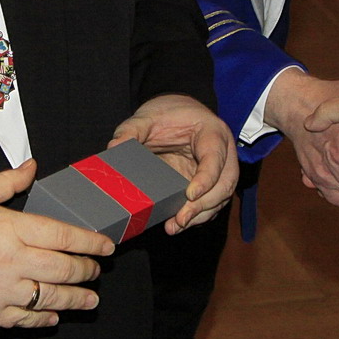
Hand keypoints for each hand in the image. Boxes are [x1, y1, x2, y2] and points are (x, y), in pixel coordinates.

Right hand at [0, 161, 113, 328]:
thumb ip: (8, 182)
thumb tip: (32, 166)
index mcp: (11, 228)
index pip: (64, 236)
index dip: (90, 242)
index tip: (106, 246)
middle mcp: (11, 261)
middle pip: (63, 269)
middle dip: (87, 271)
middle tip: (96, 271)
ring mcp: (1, 291)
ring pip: (50, 298)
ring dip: (75, 300)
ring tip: (90, 300)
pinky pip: (24, 319)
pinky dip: (42, 319)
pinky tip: (53, 317)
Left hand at [109, 93, 237, 232]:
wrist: (178, 113)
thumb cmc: (169, 113)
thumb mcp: (149, 116)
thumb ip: (132, 129)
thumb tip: (114, 147)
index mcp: (212, 132)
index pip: (215, 157)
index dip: (206, 178)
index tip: (190, 195)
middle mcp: (222, 153)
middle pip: (225, 184)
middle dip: (205, 205)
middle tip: (182, 218)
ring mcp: (219, 171)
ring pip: (220, 198)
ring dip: (200, 215)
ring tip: (176, 225)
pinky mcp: (209, 184)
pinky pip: (210, 203)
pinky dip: (197, 216)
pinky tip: (178, 224)